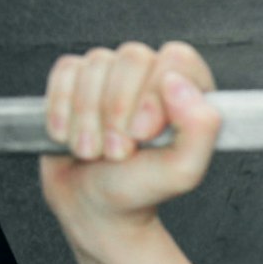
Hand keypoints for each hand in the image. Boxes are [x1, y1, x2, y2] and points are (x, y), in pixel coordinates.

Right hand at [39, 41, 220, 230]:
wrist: (93, 207)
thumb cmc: (139, 189)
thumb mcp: (182, 171)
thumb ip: (201, 128)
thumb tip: (178, 83)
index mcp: (189, 91)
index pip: (176, 58)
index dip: (154, 93)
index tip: (143, 133)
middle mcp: (152, 76)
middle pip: (132, 56)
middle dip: (116, 111)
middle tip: (117, 151)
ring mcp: (114, 75)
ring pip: (96, 64)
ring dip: (87, 118)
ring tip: (95, 150)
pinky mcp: (77, 80)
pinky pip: (65, 71)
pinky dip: (61, 108)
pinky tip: (69, 135)